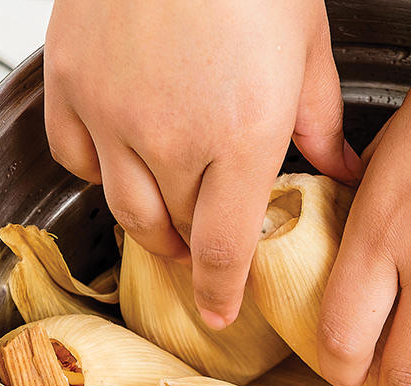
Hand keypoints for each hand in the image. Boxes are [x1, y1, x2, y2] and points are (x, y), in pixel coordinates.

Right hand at [45, 0, 361, 328]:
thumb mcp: (309, 46)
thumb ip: (321, 123)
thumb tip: (339, 169)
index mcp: (242, 134)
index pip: (226, 249)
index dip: (222, 293)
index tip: (220, 313)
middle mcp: (173, 136)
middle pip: (177, 234)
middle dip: (195, 254)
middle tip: (206, 255)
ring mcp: (114, 111)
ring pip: (125, 208)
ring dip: (151, 228)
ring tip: (168, 225)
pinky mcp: (71, 82)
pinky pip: (75, 156)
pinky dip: (98, 171)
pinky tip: (121, 161)